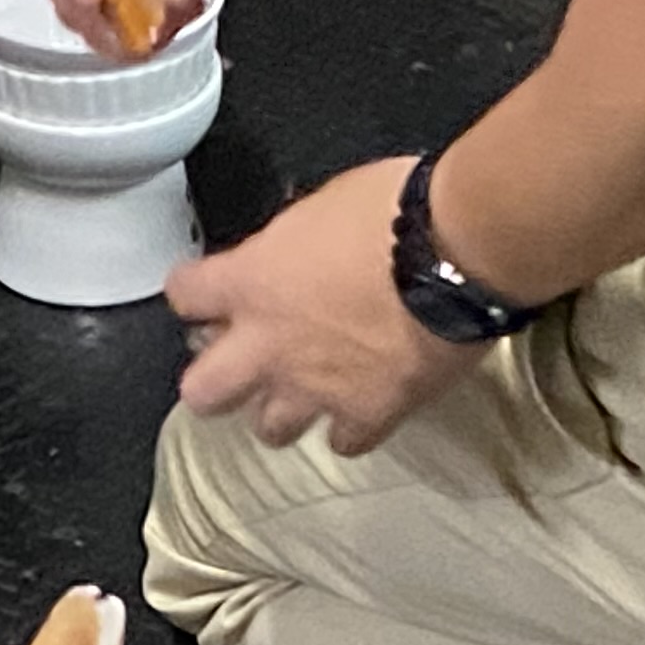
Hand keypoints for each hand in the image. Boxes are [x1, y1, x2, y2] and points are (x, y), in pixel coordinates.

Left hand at [165, 157, 476, 454]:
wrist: (459, 250)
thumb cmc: (399, 210)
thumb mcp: (326, 202)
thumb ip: (292, 243)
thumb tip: (295, 250)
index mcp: (251, 280)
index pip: (186, 294)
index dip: (195, 293)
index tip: (206, 292)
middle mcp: (269, 345)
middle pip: (202, 392)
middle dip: (216, 381)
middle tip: (241, 365)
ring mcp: (315, 388)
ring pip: (269, 428)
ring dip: (283, 410)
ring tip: (305, 390)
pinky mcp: (367, 414)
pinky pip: (344, 442)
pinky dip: (351, 428)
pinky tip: (363, 408)